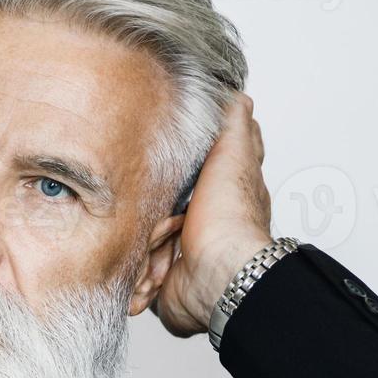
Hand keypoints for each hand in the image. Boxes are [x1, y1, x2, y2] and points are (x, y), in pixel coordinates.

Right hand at [153, 93, 274, 336]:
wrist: (216, 277)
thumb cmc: (229, 219)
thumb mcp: (234, 155)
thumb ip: (233, 125)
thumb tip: (237, 98)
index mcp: (223, 194)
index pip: (202, 172)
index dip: (186, 167)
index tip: (167, 158)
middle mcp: (206, 224)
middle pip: (164, 205)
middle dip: (154, 208)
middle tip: (153, 206)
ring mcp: (186, 252)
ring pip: (147, 237)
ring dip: (148, 242)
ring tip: (157, 241)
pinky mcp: (167, 279)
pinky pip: (140, 272)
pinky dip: (141, 272)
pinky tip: (147, 269)